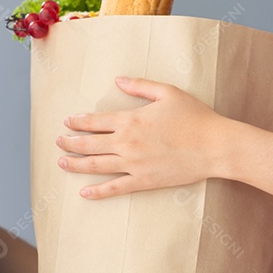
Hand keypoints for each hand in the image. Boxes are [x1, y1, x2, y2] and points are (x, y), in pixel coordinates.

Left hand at [56, 77, 227, 198]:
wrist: (215, 146)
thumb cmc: (195, 117)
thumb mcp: (168, 92)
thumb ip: (139, 86)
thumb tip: (117, 80)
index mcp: (131, 120)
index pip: (95, 121)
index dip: (78, 122)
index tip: (68, 122)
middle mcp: (127, 143)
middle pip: (89, 144)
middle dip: (70, 142)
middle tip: (58, 141)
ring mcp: (133, 164)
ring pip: (96, 165)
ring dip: (76, 164)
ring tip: (62, 162)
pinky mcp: (143, 181)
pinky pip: (115, 188)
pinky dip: (97, 192)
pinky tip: (84, 193)